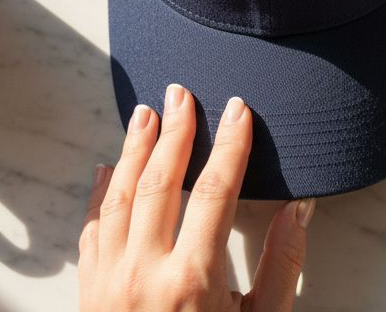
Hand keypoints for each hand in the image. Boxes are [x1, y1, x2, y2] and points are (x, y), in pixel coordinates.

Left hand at [78, 84, 315, 310]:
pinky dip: (99, 195)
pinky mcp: (88, 294)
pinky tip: (106, 171)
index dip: (230, 144)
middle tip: (182, 93)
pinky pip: (91, 230)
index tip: (238, 108)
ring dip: (133, 150)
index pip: (215, 189)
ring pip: (117, 197)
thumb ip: (280, 267)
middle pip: (159, 180)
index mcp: (192, 279)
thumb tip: (297, 210)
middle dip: (175, 131)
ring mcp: (108, 282)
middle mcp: (143, 272)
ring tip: (146, 114)